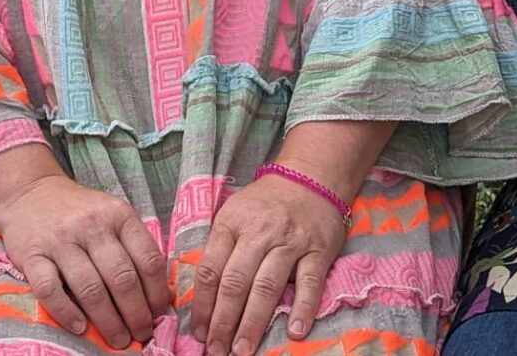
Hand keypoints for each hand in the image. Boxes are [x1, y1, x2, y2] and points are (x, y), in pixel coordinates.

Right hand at [0, 171, 168, 348]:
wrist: (29, 193)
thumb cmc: (79, 212)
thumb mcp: (112, 216)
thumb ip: (133, 247)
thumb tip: (159, 296)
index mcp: (118, 215)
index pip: (148, 259)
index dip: (156, 293)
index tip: (158, 315)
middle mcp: (92, 225)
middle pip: (122, 278)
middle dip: (136, 313)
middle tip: (141, 334)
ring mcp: (60, 240)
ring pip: (90, 288)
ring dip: (109, 321)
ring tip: (119, 340)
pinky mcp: (32, 254)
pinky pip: (50, 290)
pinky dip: (66, 313)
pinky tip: (79, 328)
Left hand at [193, 172, 348, 355]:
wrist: (310, 178)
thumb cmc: (265, 203)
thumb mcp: (233, 214)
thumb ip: (219, 249)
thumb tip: (201, 297)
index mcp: (231, 223)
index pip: (210, 270)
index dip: (202, 305)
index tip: (198, 333)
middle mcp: (259, 232)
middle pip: (236, 283)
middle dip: (223, 322)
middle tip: (217, 351)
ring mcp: (290, 241)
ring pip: (267, 286)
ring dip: (253, 323)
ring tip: (243, 350)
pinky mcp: (318, 249)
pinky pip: (310, 283)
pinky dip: (303, 308)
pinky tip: (295, 332)